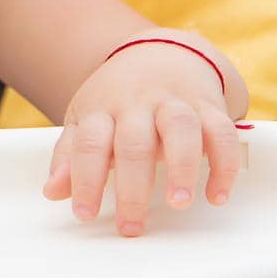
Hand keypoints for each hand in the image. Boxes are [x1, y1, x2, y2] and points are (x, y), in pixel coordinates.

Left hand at [41, 42, 243, 236]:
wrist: (161, 52)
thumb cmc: (118, 96)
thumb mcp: (86, 117)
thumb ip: (71, 156)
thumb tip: (52, 191)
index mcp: (103, 109)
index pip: (89, 144)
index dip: (85, 180)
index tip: (85, 214)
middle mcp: (138, 103)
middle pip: (134, 142)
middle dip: (133, 187)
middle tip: (131, 225)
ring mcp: (175, 102)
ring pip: (180, 128)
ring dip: (182, 167)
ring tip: (179, 202)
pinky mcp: (209, 106)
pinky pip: (221, 132)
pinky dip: (223, 164)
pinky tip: (216, 194)